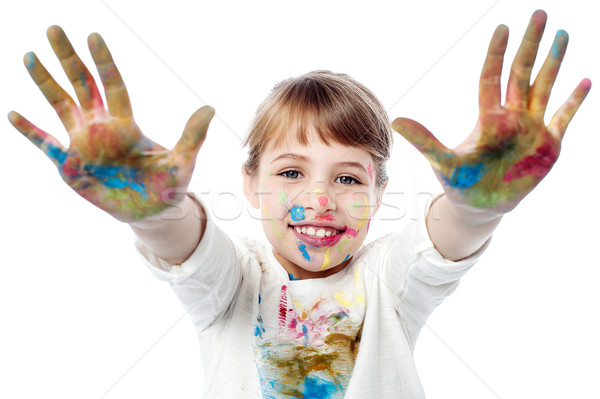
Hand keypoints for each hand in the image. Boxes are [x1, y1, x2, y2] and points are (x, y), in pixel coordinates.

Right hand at [8, 26, 213, 222]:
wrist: (151, 212)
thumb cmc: (168, 185)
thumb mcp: (182, 161)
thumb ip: (192, 136)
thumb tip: (210, 108)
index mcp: (127, 125)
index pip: (112, 85)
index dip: (103, 61)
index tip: (93, 35)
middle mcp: (102, 128)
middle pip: (82, 85)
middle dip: (68, 58)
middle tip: (54, 28)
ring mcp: (83, 144)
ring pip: (60, 105)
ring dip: (45, 82)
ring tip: (30, 55)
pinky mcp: (70, 165)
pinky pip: (46, 144)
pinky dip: (31, 131)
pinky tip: (13, 114)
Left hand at [392, 10, 590, 213]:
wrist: (480, 206)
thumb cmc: (460, 183)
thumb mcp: (443, 162)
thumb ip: (425, 141)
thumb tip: (396, 120)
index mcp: (488, 118)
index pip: (492, 77)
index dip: (497, 53)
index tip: (502, 27)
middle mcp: (511, 117)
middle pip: (522, 73)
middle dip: (530, 45)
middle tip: (538, 14)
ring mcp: (531, 129)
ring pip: (544, 88)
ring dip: (554, 62)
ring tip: (563, 33)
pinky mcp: (548, 146)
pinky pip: (563, 118)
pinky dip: (573, 102)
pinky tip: (584, 81)